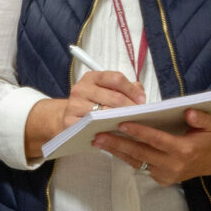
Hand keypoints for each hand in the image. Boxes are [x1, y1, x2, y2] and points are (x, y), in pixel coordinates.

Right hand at [22, 70, 145, 162]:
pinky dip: (107, 131)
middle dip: (131, 108)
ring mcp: (74, 105)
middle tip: (141, 116)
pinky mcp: (70, 122)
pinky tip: (116, 133)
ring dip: (121, 120)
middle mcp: (81, 88)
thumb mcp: (106, 90)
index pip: (116, 78)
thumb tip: (140, 94)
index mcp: (92, 77)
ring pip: (105, 113)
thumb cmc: (92, 104)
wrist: (68, 117)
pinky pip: (93, 127)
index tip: (142, 101)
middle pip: (114, 97)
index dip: (132, 90)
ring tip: (131, 124)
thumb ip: (126, 89)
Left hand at [93, 108, 210, 185]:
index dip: (139, 132)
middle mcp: (173, 166)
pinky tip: (111, 147)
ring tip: (98, 141)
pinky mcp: (161, 180)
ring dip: (116, 152)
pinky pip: (139, 167)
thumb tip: (187, 112)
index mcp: (185, 150)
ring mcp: (166, 175)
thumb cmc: (208, 138)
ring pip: (136, 162)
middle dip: (118, 144)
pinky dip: (125, 157)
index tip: (121, 124)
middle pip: (140, 153)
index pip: (157, 140)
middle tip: (98, 135)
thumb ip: (201, 117)